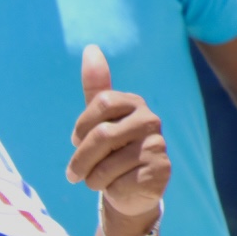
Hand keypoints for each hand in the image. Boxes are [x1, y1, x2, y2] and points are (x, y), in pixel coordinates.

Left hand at [67, 46, 168, 221]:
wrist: (130, 187)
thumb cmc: (111, 150)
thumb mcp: (99, 119)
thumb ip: (97, 86)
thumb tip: (91, 47)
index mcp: (134, 103)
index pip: (100, 103)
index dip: (81, 126)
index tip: (79, 138)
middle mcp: (151, 119)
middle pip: (100, 135)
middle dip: (80, 159)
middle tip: (75, 172)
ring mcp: (157, 144)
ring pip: (106, 163)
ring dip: (92, 177)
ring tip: (100, 179)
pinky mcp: (160, 168)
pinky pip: (118, 181)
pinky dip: (110, 188)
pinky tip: (120, 185)